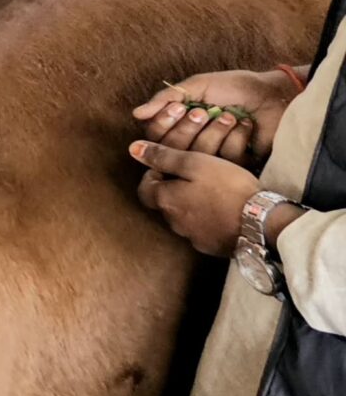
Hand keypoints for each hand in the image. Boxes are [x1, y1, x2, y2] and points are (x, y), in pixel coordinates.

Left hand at [132, 140, 261, 256]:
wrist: (262, 223)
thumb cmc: (227, 187)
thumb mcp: (195, 163)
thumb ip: (163, 156)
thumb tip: (133, 148)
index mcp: (165, 200)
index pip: (144, 188)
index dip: (153, 174)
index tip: (169, 165)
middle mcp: (174, 223)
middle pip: (164, 203)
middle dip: (173, 189)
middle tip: (193, 176)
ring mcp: (194, 238)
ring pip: (183, 217)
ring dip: (191, 204)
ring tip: (210, 191)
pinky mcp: (212, 247)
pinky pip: (203, 230)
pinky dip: (207, 218)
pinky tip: (223, 210)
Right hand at [134, 69, 296, 164]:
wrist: (272, 95)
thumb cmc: (235, 87)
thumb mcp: (198, 85)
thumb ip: (167, 97)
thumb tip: (137, 114)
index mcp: (181, 123)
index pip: (156, 134)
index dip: (163, 123)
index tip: (178, 108)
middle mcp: (194, 142)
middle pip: (172, 149)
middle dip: (187, 129)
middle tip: (203, 113)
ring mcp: (215, 155)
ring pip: (198, 157)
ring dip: (214, 131)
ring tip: (230, 115)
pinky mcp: (238, 164)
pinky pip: (226, 160)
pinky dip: (236, 138)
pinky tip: (246, 125)